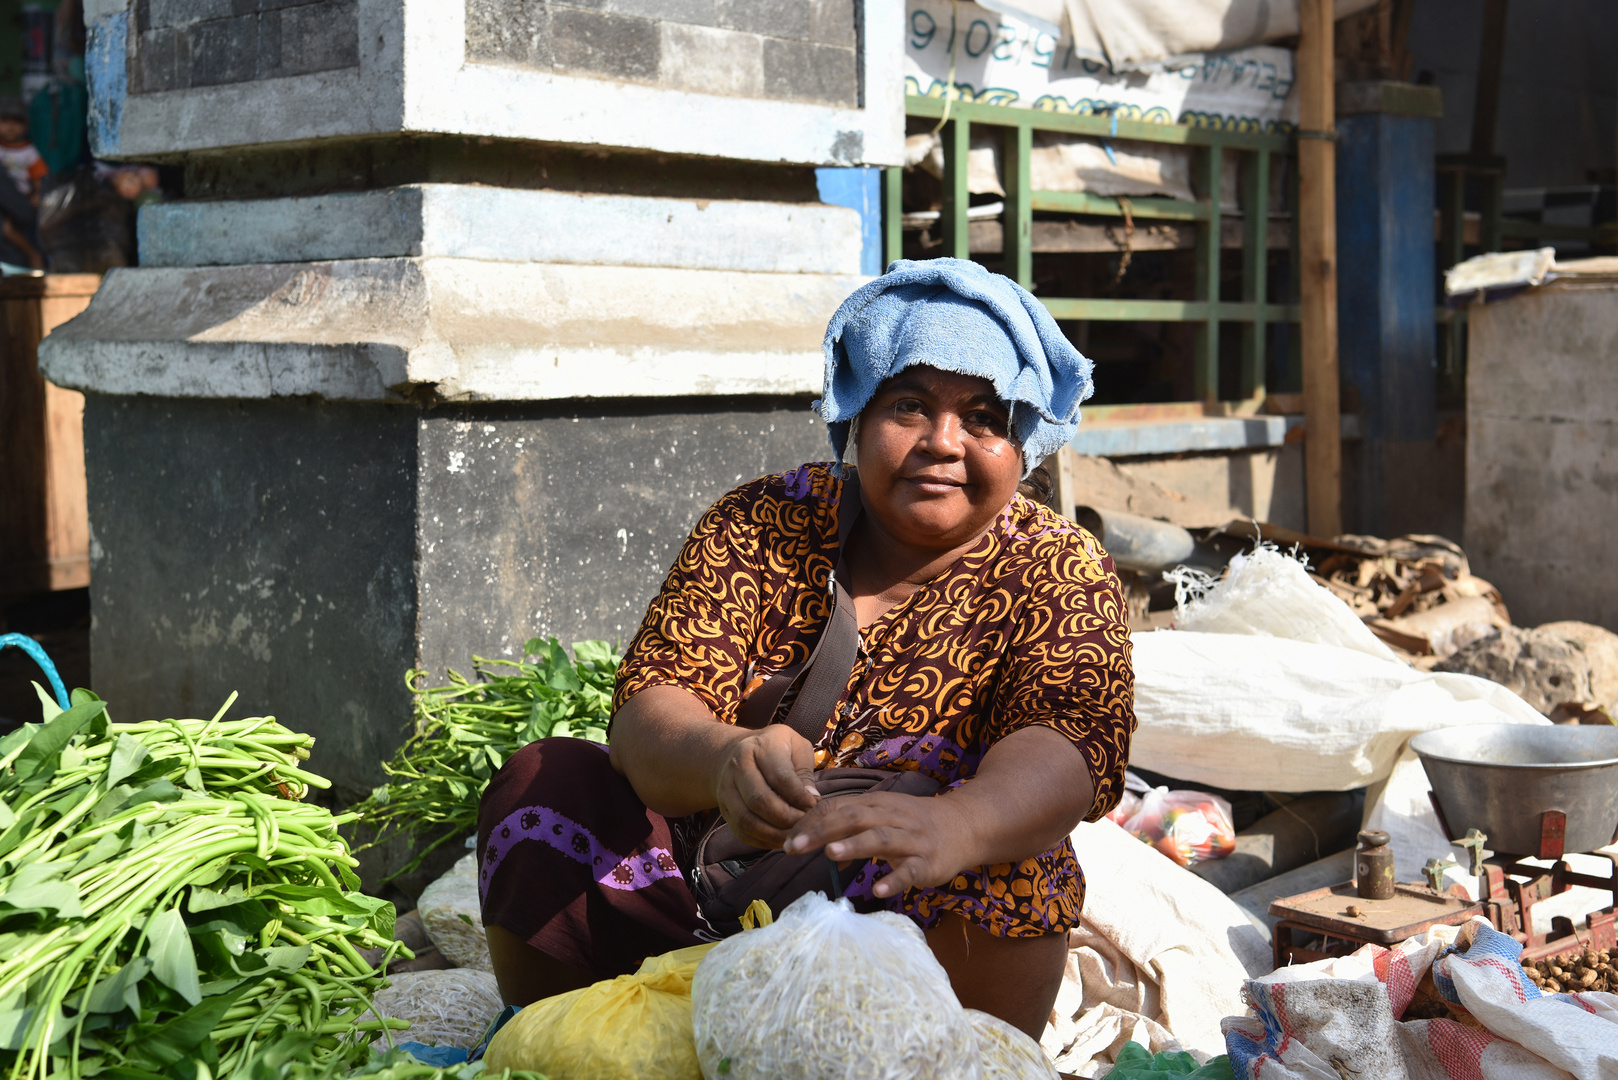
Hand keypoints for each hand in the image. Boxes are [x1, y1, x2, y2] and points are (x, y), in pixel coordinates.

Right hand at [714, 725, 820, 848]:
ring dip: (774, 834)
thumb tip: (812, 799)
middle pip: (760, 800)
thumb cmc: (776, 749)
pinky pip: (741, 832)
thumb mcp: (796, 747)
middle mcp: (737, 767)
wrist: (737, 752)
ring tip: (795, 835)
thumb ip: (805, 772)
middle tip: (806, 824)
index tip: (815, 806)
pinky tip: (780, 840)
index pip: (780, 777)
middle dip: (787, 818)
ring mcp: (726, 790)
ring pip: (747, 820)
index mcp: (759, 747)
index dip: (800, 797)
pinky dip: (762, 841)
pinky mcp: (724, 809)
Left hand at [782, 791, 975, 898]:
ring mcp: (911, 839)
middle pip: (853, 818)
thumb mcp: (882, 816)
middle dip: (821, 831)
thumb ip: (850, 826)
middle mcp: (891, 817)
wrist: (964, 825)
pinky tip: (878, 890)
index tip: (786, 839)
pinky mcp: (927, 862)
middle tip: (793, 846)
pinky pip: (910, 870)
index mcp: (876, 805)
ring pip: (880, 838)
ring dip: (855, 845)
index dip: (811, 822)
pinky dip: (894, 879)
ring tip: (831, 854)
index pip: (838, 807)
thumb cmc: (913, 823)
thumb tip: (818, 843)